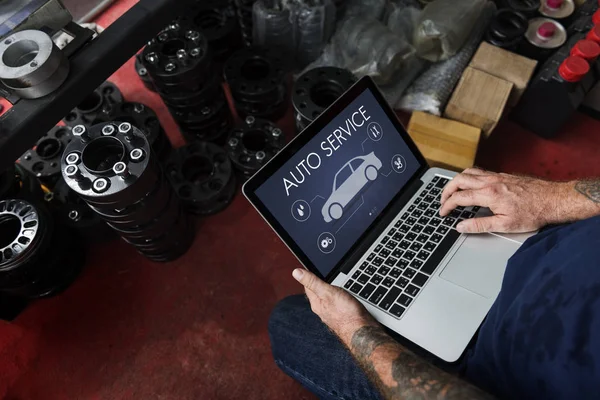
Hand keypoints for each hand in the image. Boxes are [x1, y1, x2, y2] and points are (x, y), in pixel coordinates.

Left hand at [292, 268, 377, 344]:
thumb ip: (313, 282)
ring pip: (328, 299)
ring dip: (330, 291)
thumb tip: (296, 272)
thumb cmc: (346, 313)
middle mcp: (322, 310)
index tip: (310, 268)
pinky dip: (339, 298)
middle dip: (320, 284)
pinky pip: (337, 305)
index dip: (309, 275)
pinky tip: (344, 298)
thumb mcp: (327, 293)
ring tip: (333, 284)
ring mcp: (332, 314)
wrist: (361, 331)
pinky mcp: (342, 317)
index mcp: (316, 303)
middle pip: (317, 293)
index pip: (308, 287)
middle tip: (322, 274)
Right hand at [439, 168, 567, 233]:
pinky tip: (470, 185)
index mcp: (488, 194)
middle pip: (459, 180)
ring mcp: (496, 176)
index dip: (447, 205)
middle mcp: (490, 182)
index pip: (459, 197)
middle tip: (442, 201)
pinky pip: (479, 171)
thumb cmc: (533, 213)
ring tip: (452, 191)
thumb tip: (461, 227)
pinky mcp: (502, 175)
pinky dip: (468, 177)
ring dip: (456, 181)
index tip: (443, 213)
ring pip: (468, 172)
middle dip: (446, 190)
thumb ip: (479, 225)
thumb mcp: (505, 225)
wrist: (553, 200)